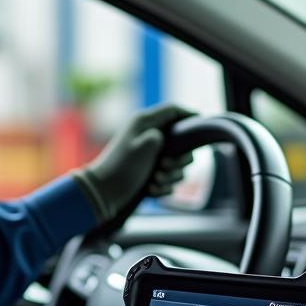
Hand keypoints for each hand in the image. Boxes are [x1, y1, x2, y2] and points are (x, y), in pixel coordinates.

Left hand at [72, 104, 195, 225]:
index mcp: (145, 123)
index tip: (202, 127)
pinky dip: (163, 187)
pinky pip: (169, 180)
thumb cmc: (122, 168)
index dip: (190, 115)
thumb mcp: (145, 145)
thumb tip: (173, 138)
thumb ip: (163, 134)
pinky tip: (151, 190)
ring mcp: (150, 157)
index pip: (174, 110)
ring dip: (171, 176)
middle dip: (180, 159)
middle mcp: (149, 137)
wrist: (103, 194)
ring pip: (178, 165)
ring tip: (155, 181)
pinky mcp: (149, 174)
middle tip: (165, 166)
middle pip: (182, 143)